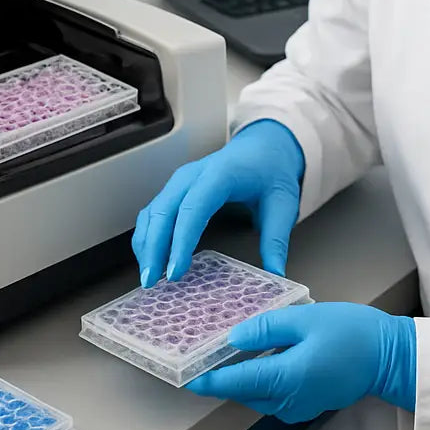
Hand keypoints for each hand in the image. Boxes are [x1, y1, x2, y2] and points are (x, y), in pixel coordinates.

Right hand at [132, 119, 304, 286]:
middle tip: (152, 282)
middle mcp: (194, 175)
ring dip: (146, 244)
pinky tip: (151, 259)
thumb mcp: (283, 203)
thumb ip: (276, 240)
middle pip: (164, 210)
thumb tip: (276, 275)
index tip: (176, 271)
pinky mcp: (175, 189)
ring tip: (149, 277)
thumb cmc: (270, 171)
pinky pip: (153, 212)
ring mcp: (181, 181)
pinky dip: (147, 236)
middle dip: (154, 247)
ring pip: (153, 211)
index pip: (194, 208)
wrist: (263, 147)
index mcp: (221, 174)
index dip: (181, 240)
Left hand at [186, 302, 416, 422]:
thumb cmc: (349, 331)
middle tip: (202, 351)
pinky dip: (259, 378)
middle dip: (221, 375)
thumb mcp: (304, 319)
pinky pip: (272, 394)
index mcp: (285, 379)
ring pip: (256, 393)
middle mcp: (287, 401)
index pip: (235, 382)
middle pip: (243, 390)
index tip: (185, 375)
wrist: (389, 356)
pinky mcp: (306, 403)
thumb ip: (266, 328)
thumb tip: (233, 337)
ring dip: (240, 377)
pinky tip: (256, 355)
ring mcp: (297, 406)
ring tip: (224, 350)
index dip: (208, 380)